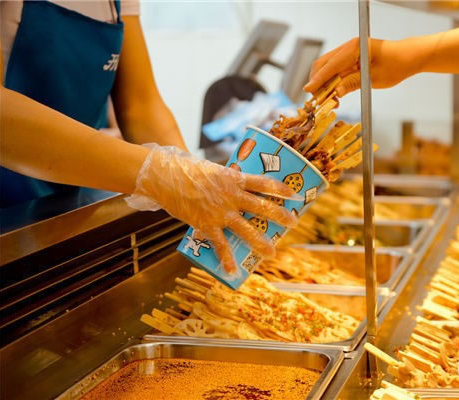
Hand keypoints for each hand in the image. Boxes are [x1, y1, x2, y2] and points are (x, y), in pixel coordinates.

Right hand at [126, 145, 296, 272]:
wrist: (164, 176)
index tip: (294, 194)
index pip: (263, 183)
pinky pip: (220, 244)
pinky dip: (226, 259)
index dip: (280, 189)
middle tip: (293, 222)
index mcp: (233, 179)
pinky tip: (233, 271)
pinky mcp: (206, 224)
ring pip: (246, 229)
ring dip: (260, 242)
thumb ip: (227, 182)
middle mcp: (231, 195)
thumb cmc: (187, 170)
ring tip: (271, 253)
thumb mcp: (213, 171)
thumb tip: (238, 189)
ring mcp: (220, 211)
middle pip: (261, 207)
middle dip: (280, 216)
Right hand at [304, 37, 425, 96]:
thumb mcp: (374, 78)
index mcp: (354, 48)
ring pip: (327, 67)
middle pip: (323, 64)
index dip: (318, 79)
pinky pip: (335, 70)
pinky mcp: (350, 58)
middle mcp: (348, 47)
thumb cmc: (396, 64)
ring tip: (327, 99)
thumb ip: (353, 83)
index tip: (308, 90)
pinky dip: (331, 81)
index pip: (330, 65)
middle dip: (317, 82)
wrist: (408, 57)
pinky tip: (334, 93)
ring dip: (323, 83)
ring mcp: (348, 52)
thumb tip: (336, 92)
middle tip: (317, 100)